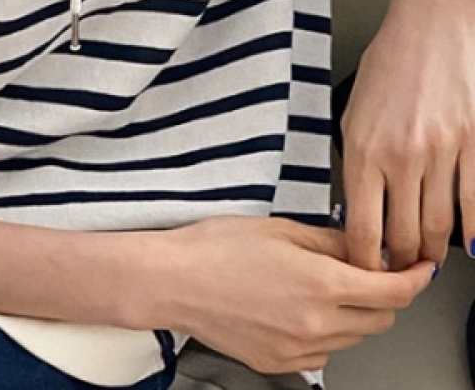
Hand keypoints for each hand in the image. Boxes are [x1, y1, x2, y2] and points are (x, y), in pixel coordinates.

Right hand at [121, 216, 433, 374]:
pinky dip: (325, 333)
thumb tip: (360, 245)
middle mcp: (317, 324)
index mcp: (321, 284)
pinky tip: (297, 308)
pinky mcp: (279, 363)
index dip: (414, 278)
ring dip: (354, 315)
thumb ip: (328, 240)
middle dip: (383, 295)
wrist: (172, 280)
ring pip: (353, 338)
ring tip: (322, 286)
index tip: (418, 268)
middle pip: (380, 319)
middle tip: (365, 271)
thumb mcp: (278, 228)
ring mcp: (299, 350)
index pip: (393, 291)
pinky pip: (323, 354)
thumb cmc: (215, 247)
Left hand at [341, 0, 474, 271]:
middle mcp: (399, 155)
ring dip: (433, 250)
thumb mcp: (352, 110)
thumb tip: (358, 203)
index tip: (366, 269)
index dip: (364, 260)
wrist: (431, 24)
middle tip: (399, 269)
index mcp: (361, 148)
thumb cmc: (389, 63)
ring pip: (438, 226)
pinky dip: (473, 231)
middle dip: (400, 261)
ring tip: (427, 258)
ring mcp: (440, 153)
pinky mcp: (472, 145)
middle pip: (402, 235)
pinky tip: (469, 243)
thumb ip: (356, 158)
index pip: (361, 227)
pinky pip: (474, 203)